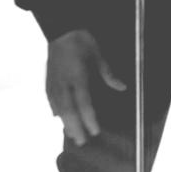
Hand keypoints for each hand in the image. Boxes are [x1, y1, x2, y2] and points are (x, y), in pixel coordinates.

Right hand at [44, 30, 124, 145]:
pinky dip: (55, 110)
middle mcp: (63, 82)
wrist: (60, 29)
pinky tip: (57, 118)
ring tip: (71, 135)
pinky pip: (50, 99)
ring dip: (64, 122)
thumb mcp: (99, 54)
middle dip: (75, 127)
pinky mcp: (48, 80)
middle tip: (81, 142)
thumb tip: (122, 87)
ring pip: (57, 108)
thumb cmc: (82, 40)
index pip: (83, 103)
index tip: (95, 131)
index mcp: (77, 76)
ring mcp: (53, 82)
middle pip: (68, 110)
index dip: (89, 119)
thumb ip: (108, 73)